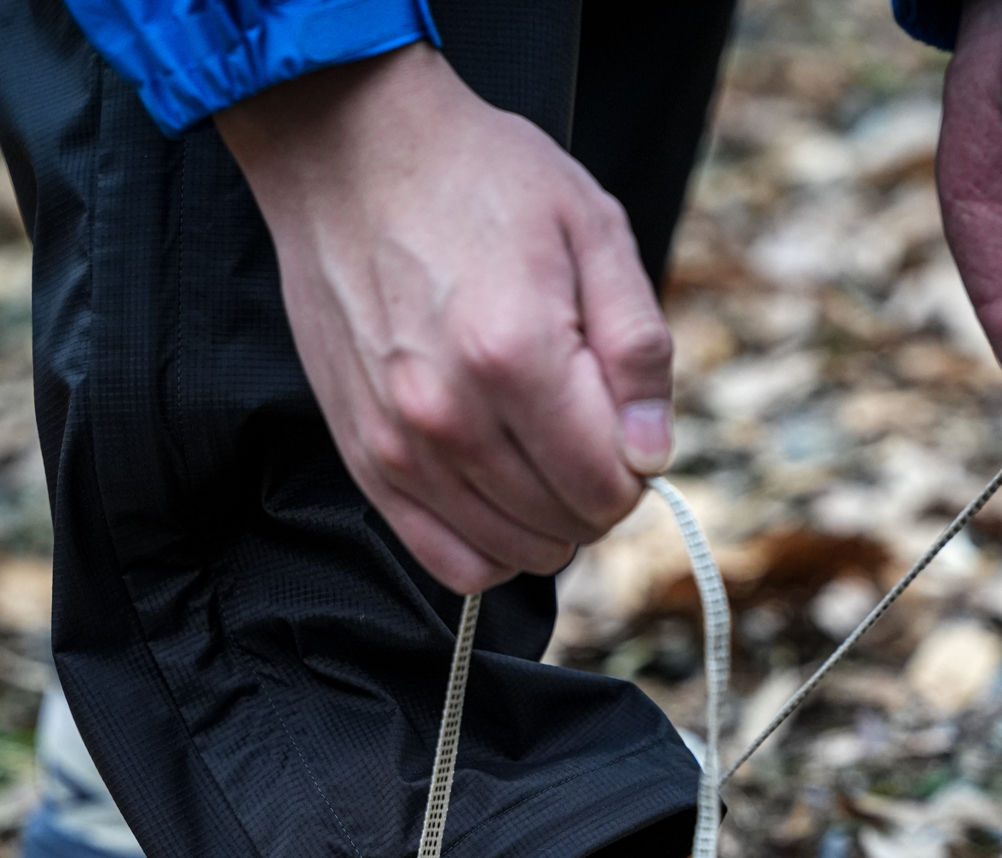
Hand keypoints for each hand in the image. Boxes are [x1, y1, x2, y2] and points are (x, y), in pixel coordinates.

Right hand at [218, 45, 672, 590]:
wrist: (350, 151)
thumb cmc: (477, 181)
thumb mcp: (593, 229)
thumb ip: (637, 348)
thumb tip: (651, 455)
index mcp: (517, 355)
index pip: (609, 487)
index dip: (635, 466)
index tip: (623, 423)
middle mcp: (451, 415)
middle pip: (565, 525)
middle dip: (594, 491)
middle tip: (581, 427)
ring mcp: (401, 445)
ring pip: (513, 552)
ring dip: (546, 520)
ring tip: (538, 451)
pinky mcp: (366, 460)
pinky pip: (447, 561)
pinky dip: (490, 549)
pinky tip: (500, 500)